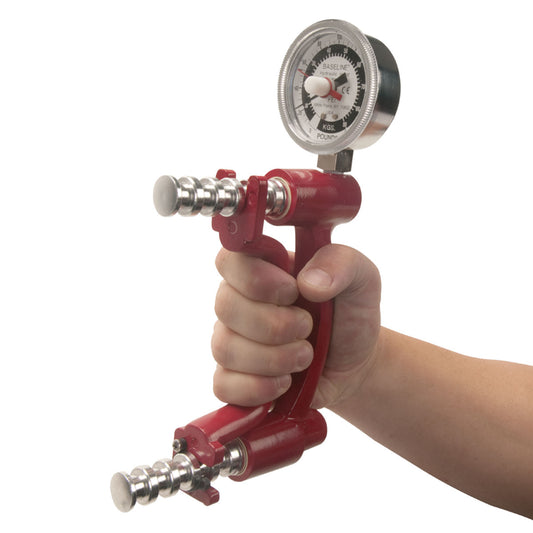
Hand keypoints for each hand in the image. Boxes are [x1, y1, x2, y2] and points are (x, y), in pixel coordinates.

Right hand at [211, 244, 381, 408]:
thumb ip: (341, 263)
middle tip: (308, 329)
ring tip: (305, 357)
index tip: (292, 292)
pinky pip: (224, 384)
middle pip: (225, 306)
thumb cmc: (350, 314)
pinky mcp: (231, 378)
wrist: (354, 364)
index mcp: (262, 267)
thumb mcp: (362, 279)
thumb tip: (309, 283)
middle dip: (275, 325)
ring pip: (226, 348)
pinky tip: (285, 383)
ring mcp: (230, 339)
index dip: (255, 279)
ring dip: (274, 358)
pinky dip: (259, 388)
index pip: (229, 260)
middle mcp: (238, 300)